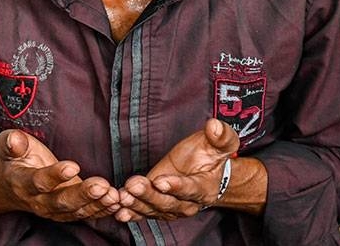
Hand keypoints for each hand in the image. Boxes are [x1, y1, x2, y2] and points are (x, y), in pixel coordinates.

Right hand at [0, 129, 121, 221]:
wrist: (11, 186)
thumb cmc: (16, 160)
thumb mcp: (8, 146)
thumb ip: (12, 143)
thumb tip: (15, 140)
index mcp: (23, 182)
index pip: (39, 181)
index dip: (55, 175)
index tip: (73, 166)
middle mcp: (39, 201)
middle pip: (62, 201)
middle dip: (83, 194)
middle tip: (101, 185)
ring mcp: (54, 210)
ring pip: (77, 210)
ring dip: (97, 204)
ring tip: (113, 195)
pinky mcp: (68, 213)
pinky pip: (85, 215)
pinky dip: (102, 210)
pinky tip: (116, 202)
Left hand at [116, 119, 238, 221]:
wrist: (206, 175)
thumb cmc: (209, 157)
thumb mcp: (219, 145)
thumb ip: (220, 137)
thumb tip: (214, 125)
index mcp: (204, 188)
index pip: (191, 188)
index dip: (176, 186)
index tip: (161, 181)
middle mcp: (188, 203)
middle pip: (168, 202)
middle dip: (149, 195)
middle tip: (133, 185)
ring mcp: (171, 208)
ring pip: (153, 209)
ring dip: (137, 204)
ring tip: (122, 197)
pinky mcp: (156, 207)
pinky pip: (144, 213)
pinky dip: (131, 214)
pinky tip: (119, 212)